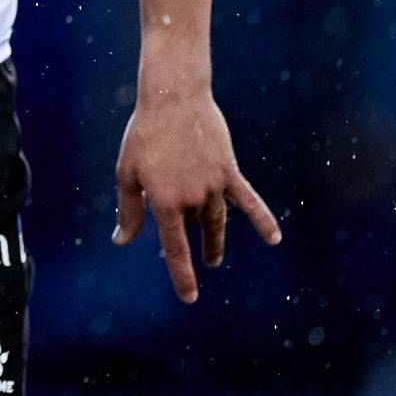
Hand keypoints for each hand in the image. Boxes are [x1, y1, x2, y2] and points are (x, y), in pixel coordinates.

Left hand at [114, 87, 281, 302]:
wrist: (173, 98)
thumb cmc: (144, 134)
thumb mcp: (127, 172)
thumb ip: (128, 210)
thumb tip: (121, 241)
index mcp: (164, 201)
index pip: (175, 248)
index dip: (182, 275)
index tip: (190, 298)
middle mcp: (192, 198)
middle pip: (195, 231)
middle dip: (197, 250)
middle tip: (203, 264)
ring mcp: (213, 186)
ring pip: (216, 219)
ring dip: (216, 238)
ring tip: (215, 257)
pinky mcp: (229, 171)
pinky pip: (249, 201)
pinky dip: (262, 219)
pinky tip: (274, 239)